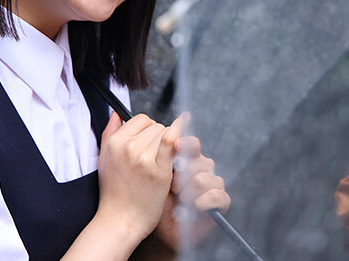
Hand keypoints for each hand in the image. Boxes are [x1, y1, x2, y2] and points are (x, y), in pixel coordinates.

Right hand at [96, 112, 187, 243]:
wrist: (120, 220)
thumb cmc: (113, 193)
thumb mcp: (103, 159)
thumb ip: (109, 133)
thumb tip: (116, 114)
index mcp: (115, 142)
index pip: (140, 119)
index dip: (148, 129)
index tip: (148, 142)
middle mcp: (128, 147)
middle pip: (155, 126)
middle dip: (159, 138)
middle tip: (154, 158)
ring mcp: (144, 158)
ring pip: (166, 134)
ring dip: (168, 146)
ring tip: (159, 164)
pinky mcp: (159, 170)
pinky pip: (171, 142)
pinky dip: (180, 130)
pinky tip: (185, 120)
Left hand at [153, 115, 230, 251]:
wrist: (157, 226)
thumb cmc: (149, 198)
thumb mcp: (144, 171)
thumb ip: (144, 147)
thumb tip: (129, 121)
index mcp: (184, 158)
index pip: (190, 143)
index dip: (185, 143)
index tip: (175, 144)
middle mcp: (200, 167)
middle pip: (200, 159)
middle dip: (184, 172)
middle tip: (172, 184)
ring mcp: (211, 184)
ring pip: (207, 177)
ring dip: (191, 188)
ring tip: (179, 197)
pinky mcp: (219, 201)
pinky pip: (218, 195)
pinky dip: (205, 201)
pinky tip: (193, 206)